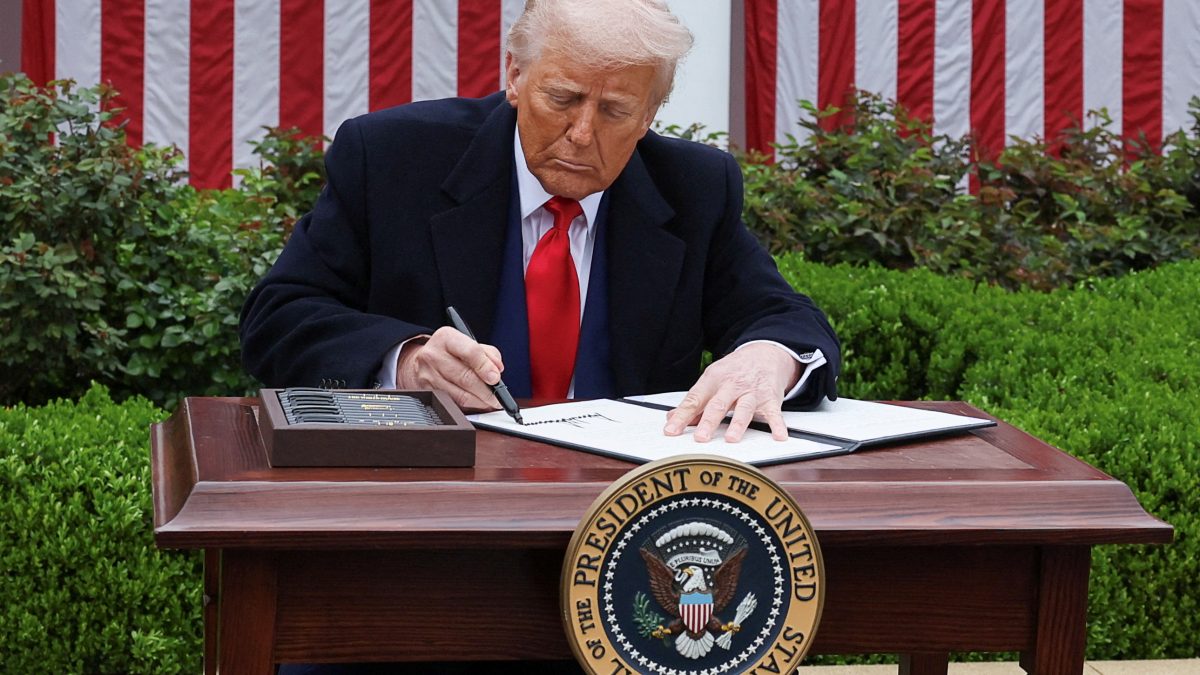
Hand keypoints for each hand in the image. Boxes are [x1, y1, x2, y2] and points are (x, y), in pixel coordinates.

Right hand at [395, 326, 503, 410]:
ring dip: (480, 402)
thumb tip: (497, 370)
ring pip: (460, 395)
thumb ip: (488, 354)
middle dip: (487, 391)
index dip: (486, 367)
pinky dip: (470, 406)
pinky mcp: (427, 392)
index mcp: (447, 338)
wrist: (419, 361)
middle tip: (498, 397)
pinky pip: (454, 403)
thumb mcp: (467, 343)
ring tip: (491, 402)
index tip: (496, 378)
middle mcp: (434, 355)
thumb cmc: (449, 352)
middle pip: (466, 377)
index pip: (470, 352)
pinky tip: (478, 404)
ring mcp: (428, 375)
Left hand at [663, 343, 799, 442]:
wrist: (764, 354)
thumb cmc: (734, 371)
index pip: (694, 399)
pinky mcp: (770, 399)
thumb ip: (695, 401)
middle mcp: (732, 385)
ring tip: (731, 439)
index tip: (671, 430)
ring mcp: (752, 392)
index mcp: (713, 380)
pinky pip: (774, 413)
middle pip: (718, 404)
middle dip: (709, 421)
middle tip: (701, 438)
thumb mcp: (712, 380)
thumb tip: (672, 417)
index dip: (682, 415)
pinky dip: (777, 425)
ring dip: (738, 424)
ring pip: (744, 408)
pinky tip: (779, 436)